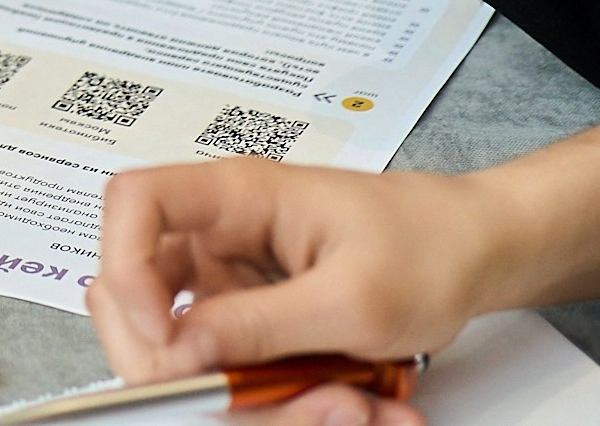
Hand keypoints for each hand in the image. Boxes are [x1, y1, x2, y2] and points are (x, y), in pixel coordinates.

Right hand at [87, 158, 507, 416]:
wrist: (474, 250)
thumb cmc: (427, 244)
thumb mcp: (351, 300)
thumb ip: (257, 327)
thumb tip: (177, 352)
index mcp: (236, 196)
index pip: (133, 204)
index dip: (125, 269)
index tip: (162, 338)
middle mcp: (220, 235)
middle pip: (140, 294)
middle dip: (189, 364)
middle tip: (247, 396)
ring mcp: (233, 281)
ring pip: (192, 350)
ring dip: (257, 398)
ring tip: (346, 404)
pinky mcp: (253, 319)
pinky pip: (237, 369)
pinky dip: (284, 402)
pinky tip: (349, 400)